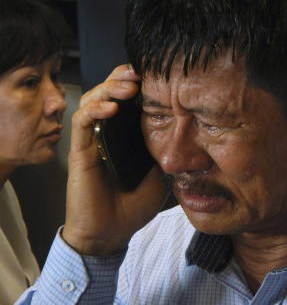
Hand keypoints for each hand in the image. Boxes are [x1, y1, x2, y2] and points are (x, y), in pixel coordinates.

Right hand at [62, 65, 168, 254]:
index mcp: (125, 136)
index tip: (155, 75)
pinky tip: (111, 109)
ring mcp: (92, 141)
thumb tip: (188, 136)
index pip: (126, 101)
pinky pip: (81, 123)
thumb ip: (167, 154)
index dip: (137, 84)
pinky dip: (95, 111)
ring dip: (108, 88)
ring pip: (92, 101)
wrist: (111, 233)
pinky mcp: (80, 151)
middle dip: (121, 77)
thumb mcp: (161, 175)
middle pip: (107, 93)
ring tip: (128, 86)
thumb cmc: (133, 206)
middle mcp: (107, 134)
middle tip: (138, 72)